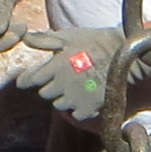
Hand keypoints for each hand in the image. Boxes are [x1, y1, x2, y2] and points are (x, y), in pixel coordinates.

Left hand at [26, 25, 150, 123]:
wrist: (124, 54)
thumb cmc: (95, 42)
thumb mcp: (69, 36)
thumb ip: (45, 40)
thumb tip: (25, 39)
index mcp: (55, 66)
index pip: (31, 80)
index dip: (34, 78)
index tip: (41, 76)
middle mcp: (62, 85)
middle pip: (45, 94)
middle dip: (51, 87)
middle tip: (64, 79)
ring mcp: (75, 99)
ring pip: (59, 105)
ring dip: (64, 99)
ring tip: (77, 87)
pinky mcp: (89, 109)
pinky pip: (75, 115)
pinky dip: (79, 108)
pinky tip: (86, 96)